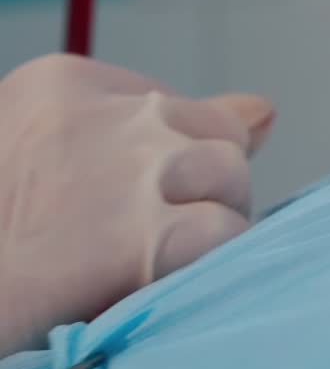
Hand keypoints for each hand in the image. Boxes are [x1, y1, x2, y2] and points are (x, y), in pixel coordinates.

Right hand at [0, 55, 273, 356]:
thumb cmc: (13, 235)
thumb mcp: (69, 152)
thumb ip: (172, 123)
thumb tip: (266, 111)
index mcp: (65, 84)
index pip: (184, 112)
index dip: (171, 171)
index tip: (112, 207)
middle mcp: (107, 113)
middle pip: (219, 145)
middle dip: (203, 197)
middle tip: (142, 243)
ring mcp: (129, 168)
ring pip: (231, 182)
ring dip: (209, 230)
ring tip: (148, 265)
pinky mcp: (143, 236)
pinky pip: (223, 236)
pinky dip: (204, 267)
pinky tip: (157, 285)